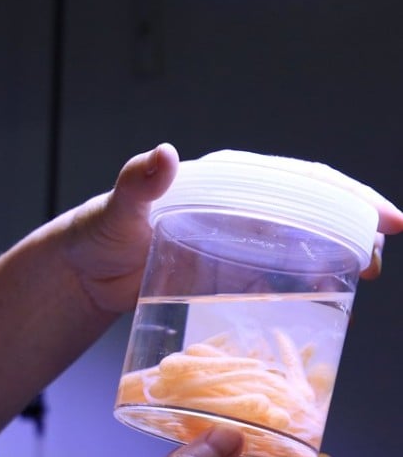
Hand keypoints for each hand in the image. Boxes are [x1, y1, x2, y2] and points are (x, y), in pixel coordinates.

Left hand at [57, 144, 402, 313]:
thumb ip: (136, 185)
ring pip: (300, 241)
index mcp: (222, 181)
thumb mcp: (117, 209)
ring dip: (337, 255)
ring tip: (368, 277)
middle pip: (309, 210)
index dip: (343, 195)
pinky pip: (274, 274)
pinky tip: (324, 302)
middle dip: (352, 227)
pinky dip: (303, 285)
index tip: (380, 218)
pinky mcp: (225, 272)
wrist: (83, 272)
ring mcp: (234, 240)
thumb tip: (164, 154)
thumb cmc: (98, 232)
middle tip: (380, 257)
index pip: (295, 180)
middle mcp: (236, 205)